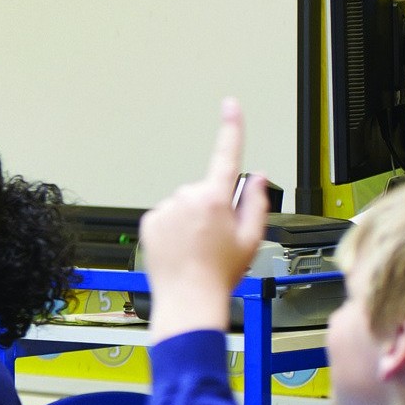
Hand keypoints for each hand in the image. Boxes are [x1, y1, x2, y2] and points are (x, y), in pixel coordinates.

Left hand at [140, 98, 269, 341]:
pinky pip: (167, 217)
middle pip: (205, 192)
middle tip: (218, 240)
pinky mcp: (149, 220)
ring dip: (192, 221)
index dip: (231, 127)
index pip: (226, 155)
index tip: (230, 105)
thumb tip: (255, 177)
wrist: (188, 298)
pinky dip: (174, 229)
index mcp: (215, 199)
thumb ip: (255, 203)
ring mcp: (165, 208)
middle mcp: (187, 197)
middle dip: (213, 208)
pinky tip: (180, 249)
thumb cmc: (220, 273)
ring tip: (198, 249)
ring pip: (184, 206)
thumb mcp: (251, 239)